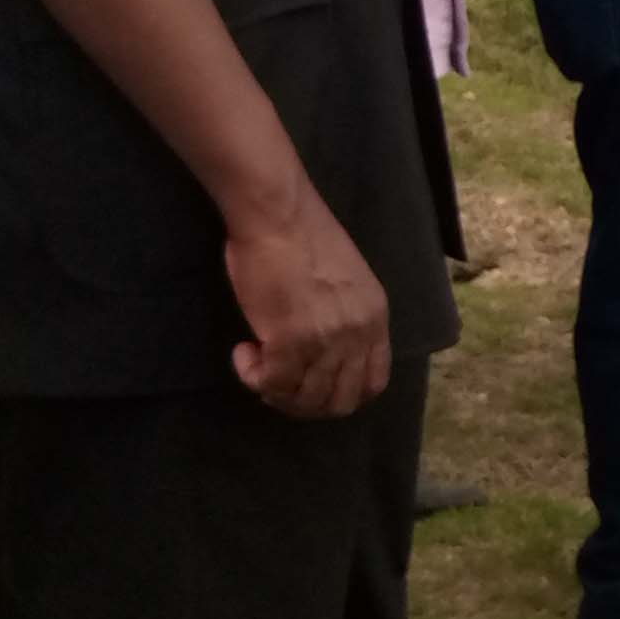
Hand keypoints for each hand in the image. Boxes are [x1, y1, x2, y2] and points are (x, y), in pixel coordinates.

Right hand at [223, 184, 389, 419]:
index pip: (373, 383)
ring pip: (305, 400)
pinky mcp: (289, 341)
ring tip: (258, 363)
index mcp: (375, 318)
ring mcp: (325, 341)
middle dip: (305, 402)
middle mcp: (357, 335)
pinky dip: (252, 377)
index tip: (312, 382)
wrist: (279, 215)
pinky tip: (243, 353)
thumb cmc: (305, 236)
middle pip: (339, 401)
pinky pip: (272, 384)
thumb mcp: (348, 280)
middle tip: (278, 381)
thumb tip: (325, 346)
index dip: (340, 394)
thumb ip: (346, 315)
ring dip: (276, 391)